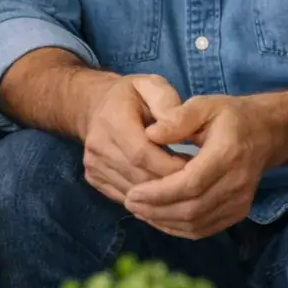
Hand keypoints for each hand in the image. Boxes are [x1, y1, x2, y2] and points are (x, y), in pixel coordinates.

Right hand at [81, 74, 189, 204]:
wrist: (94, 105)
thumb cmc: (132, 95)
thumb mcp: (152, 86)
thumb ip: (167, 104)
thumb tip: (174, 131)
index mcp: (112, 120)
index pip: (141, 153)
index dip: (169, 165)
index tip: (195, 167)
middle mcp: (98, 145)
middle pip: (137, 176)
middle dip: (169, 183)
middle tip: (195, 181)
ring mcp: (92, 165)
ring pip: (131, 192)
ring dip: (159, 195)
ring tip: (183, 186)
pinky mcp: (93, 178)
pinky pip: (123, 197)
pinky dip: (146, 201)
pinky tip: (165, 193)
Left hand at [126, 95, 274, 239]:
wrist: (265, 133)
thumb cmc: (229, 117)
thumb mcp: (204, 105)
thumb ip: (177, 118)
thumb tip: (150, 134)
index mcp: (228, 154)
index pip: (190, 184)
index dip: (159, 193)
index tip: (133, 191)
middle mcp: (237, 182)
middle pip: (192, 208)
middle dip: (156, 210)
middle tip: (130, 202)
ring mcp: (240, 201)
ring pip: (196, 224)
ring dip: (164, 221)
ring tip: (139, 210)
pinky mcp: (238, 212)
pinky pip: (205, 229)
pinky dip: (179, 228)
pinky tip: (159, 218)